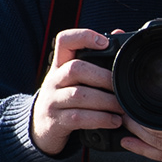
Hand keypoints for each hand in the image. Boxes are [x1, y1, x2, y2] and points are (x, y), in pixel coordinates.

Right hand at [31, 28, 119, 155]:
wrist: (40, 128)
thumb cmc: (65, 99)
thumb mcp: (73, 79)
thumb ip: (94, 60)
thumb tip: (118, 33)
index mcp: (59, 65)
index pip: (64, 41)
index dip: (83, 37)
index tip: (104, 42)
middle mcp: (53, 80)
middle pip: (75, 69)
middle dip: (103, 77)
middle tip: (121, 87)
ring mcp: (52, 101)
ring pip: (79, 95)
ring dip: (105, 101)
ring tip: (121, 107)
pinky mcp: (55, 122)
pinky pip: (78, 118)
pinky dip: (100, 119)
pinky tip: (114, 121)